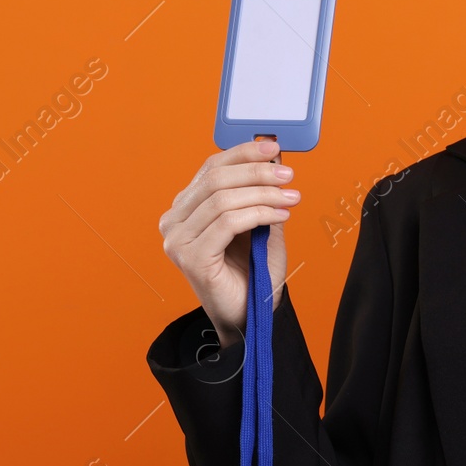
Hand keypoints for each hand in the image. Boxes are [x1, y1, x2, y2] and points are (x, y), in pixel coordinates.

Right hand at [160, 139, 298, 347]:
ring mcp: (177, 241)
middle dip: (256, 173)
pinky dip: (258, 213)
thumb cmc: (253, 271)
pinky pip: (227, 223)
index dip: (243, 153)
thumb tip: (272, 156)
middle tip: (288, 176)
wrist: (251, 316)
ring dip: (263, 194)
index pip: (211, 168)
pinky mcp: (190, 258)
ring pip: (223, 199)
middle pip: (215, 179)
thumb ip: (259, 192)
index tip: (273, 148)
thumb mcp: (258, 222)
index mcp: (185, 208)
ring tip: (291, 198)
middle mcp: (173, 221)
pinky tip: (281, 215)